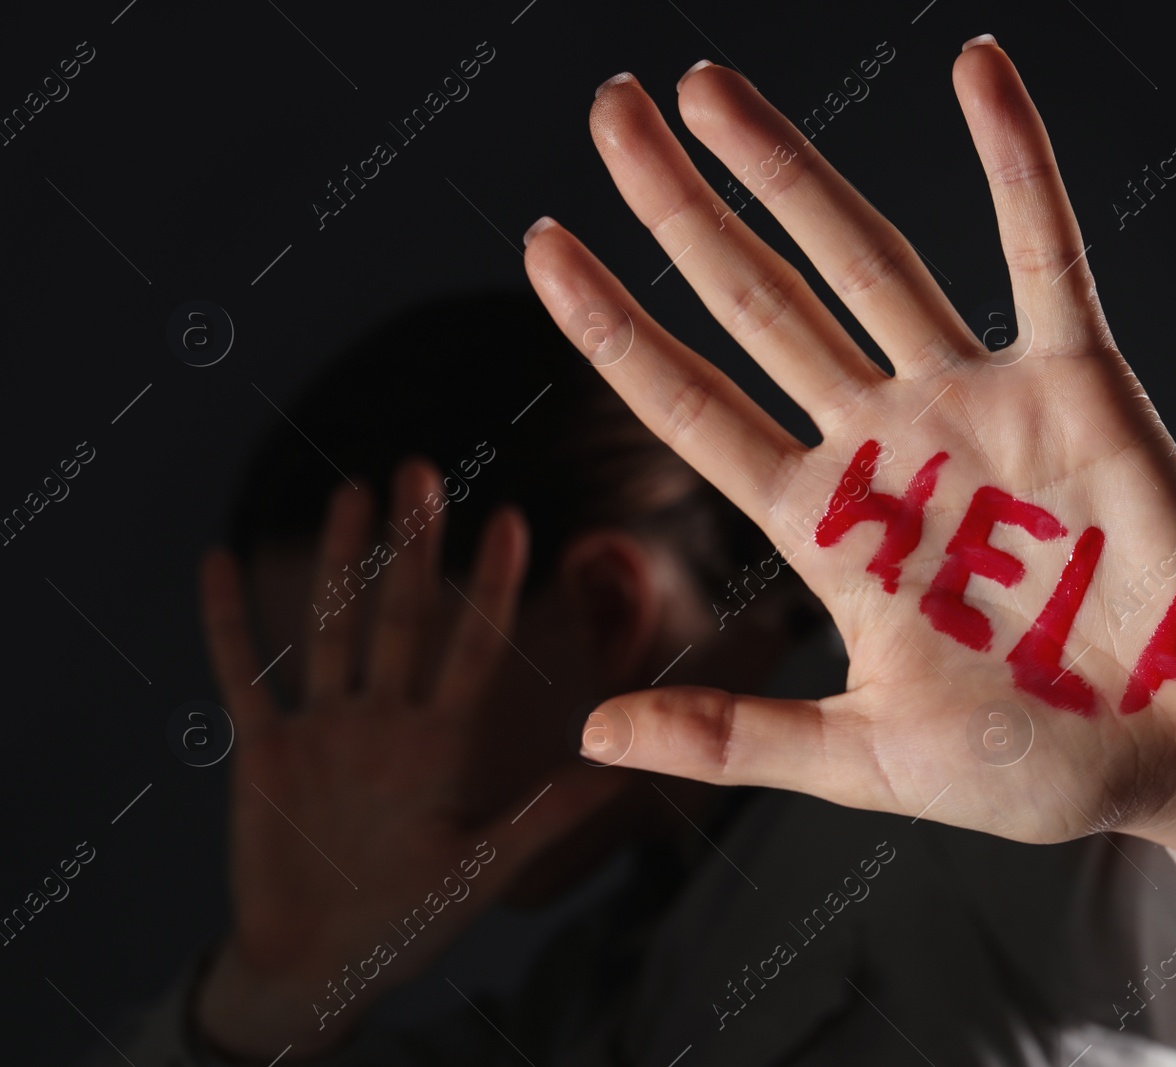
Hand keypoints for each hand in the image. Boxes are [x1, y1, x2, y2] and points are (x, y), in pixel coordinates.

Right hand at [194, 461, 623, 1059]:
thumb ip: (547, 817)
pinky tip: (216, 561)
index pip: (472, 649)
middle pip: (400, 616)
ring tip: (351, 488)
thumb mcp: (483, 869)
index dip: (491, 588)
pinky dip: (227, 624)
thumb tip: (624, 770)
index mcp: (439, 745)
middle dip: (412, 546)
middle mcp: (384, 721)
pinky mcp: (261, 751)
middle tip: (423, 470)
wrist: (318, 966)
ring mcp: (322, 729)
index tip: (514, 521)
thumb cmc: (406, 924)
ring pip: (331, 627)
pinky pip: (241, 677)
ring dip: (336, 560)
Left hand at [522, 42, 1175, 881]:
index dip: (614, 326)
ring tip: (708, 89)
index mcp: (828, 525)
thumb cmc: (1034, 765)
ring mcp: (979, 403)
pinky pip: (1043, 253)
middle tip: (608, 109)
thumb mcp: (865, 758)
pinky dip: (1016, 161)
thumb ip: (732, 738)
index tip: (541, 245)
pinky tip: (975, 68)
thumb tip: (590, 735)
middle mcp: (888, 442)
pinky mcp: (1083, 385)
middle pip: (758, 302)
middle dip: (679, 210)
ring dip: (791, 169)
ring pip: (866, 258)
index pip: (693, 403)